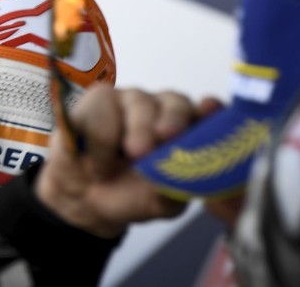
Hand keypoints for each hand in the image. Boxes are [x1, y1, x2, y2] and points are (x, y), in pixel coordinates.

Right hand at [36, 85, 221, 236]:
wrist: (86, 198)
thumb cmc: (131, 193)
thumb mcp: (160, 201)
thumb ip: (179, 188)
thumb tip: (188, 182)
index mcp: (190, 130)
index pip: (210, 114)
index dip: (212, 111)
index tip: (210, 110)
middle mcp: (165, 108)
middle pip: (176, 103)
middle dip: (172, 120)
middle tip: (164, 137)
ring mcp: (133, 99)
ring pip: (139, 104)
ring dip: (132, 135)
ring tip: (114, 170)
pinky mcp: (100, 97)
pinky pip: (101, 111)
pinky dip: (99, 143)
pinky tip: (98, 163)